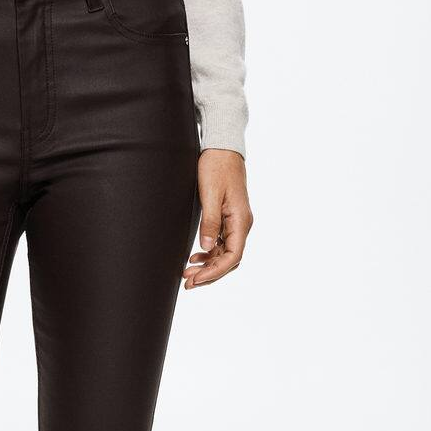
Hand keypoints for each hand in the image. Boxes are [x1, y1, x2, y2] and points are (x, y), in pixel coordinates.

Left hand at [184, 149, 252, 288]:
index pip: (233, 257)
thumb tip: (207, 247)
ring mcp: (236, 222)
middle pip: (229, 260)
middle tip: (188, 283)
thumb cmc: (216, 166)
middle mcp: (242, 224)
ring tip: (187, 274)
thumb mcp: (210, 194)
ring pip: (225, 253)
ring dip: (208, 266)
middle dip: (209, 274)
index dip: (214, 272)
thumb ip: (209, 222)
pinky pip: (222, 243)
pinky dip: (209, 254)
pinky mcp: (229, 218)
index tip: (196, 279)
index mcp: (241, 220)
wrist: (222, 147)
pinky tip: (195, 258)